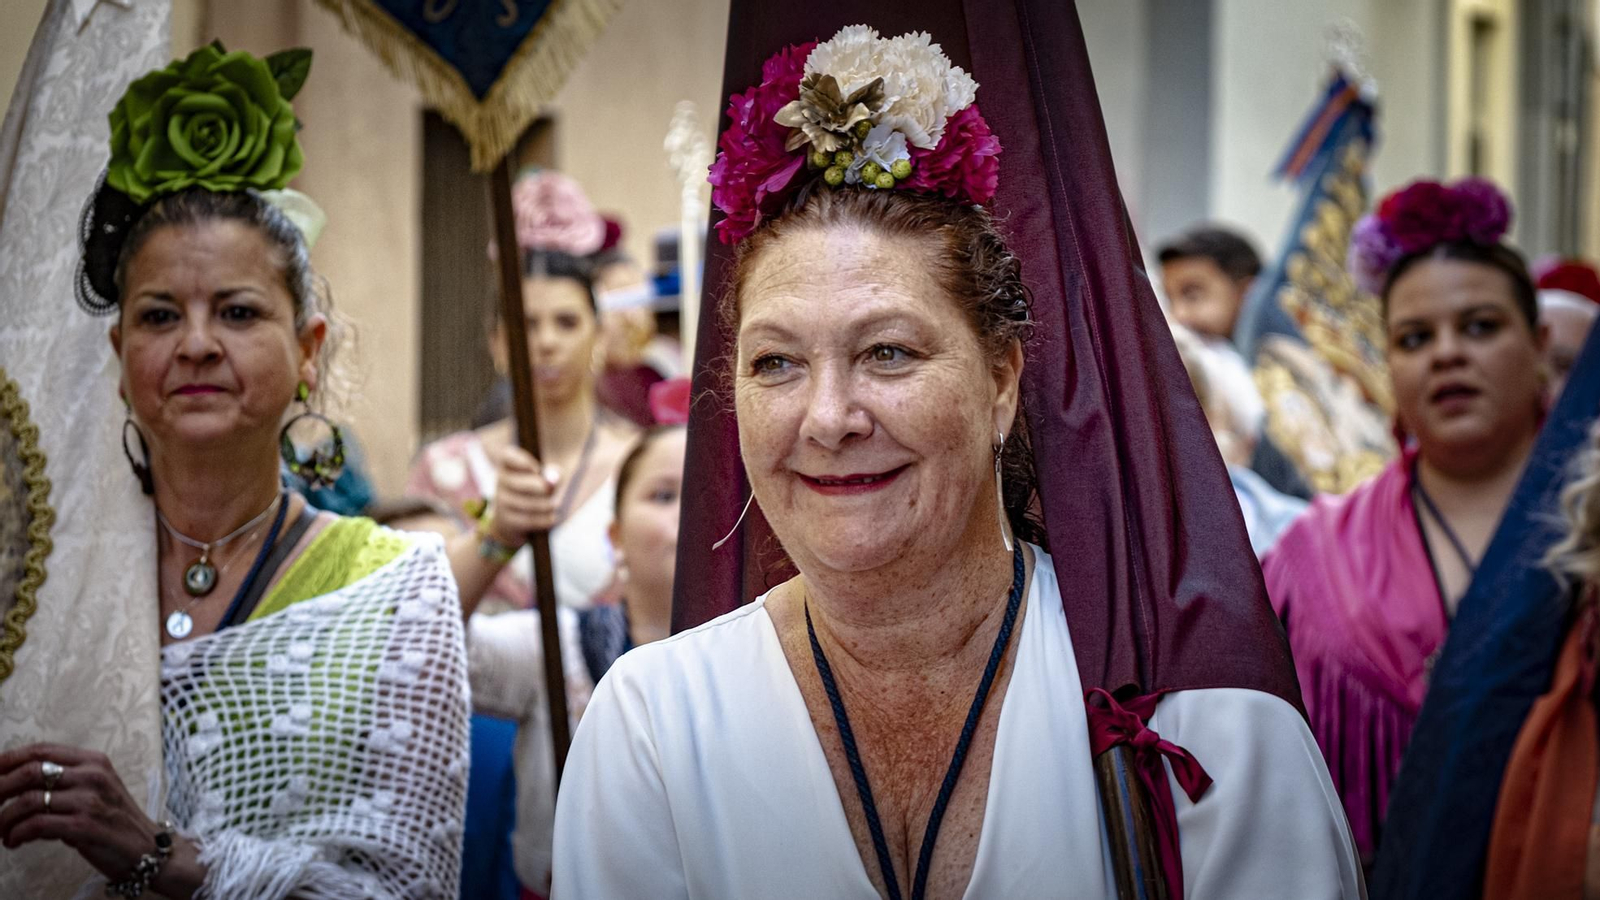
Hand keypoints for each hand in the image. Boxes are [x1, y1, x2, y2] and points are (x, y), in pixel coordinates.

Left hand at [0, 744, 173, 881]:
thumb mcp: (94, 791)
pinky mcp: (85, 826)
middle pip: (30, 772)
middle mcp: (92, 775)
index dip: (8, 760)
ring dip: (4, 818)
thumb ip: (64, 783)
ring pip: (28, 800)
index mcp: (94, 761)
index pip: (41, 750)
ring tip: (1, 831)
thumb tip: (15, 784)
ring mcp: (90, 800)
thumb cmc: (114, 822)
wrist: (148, 849)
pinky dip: (17, 834)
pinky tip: (14, 841)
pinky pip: (36, 825)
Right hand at [486, 443, 559, 547]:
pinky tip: (552, 517)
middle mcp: (502, 481)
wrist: (519, 518)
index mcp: (509, 464)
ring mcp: (501, 501)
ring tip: (554, 505)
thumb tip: (552, 479)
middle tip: (549, 489)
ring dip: (543, 505)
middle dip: (537, 487)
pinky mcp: (505, 520)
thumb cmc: (539, 488)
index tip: (536, 468)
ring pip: (524, 503)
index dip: (521, 462)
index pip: (508, 457)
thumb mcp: (548, 476)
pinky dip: (542, 519)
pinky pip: (525, 519)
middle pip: (517, 483)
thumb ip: (553, 473)